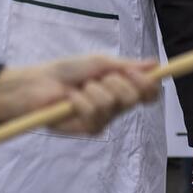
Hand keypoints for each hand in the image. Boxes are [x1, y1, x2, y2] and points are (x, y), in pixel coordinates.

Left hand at [0, 55, 161, 133]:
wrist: (38, 83)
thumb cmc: (67, 71)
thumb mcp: (98, 63)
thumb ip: (126, 67)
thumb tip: (154, 63)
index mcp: (122, 90)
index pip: (148, 94)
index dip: (149, 84)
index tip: (135, 72)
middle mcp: (117, 107)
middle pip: (135, 97)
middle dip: (116, 81)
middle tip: (97, 77)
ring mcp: (104, 119)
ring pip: (113, 102)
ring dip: (93, 88)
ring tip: (79, 87)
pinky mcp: (88, 129)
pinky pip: (93, 111)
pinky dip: (80, 100)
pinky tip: (70, 99)